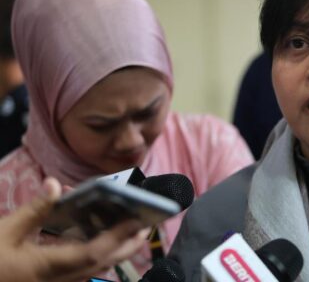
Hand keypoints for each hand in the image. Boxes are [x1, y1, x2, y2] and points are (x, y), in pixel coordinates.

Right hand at [0, 177, 148, 281]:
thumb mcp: (3, 232)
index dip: (118, 237)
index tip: (138, 221)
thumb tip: (55, 185)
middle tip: (145, 224)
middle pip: (101, 264)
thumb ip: (33, 210)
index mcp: (47, 267)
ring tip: (129, 230)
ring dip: (115, 251)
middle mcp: (57, 280)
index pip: (93, 253)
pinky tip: (97, 241)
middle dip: (127, 245)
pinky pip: (81, 272)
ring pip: (93, 270)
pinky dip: (96, 256)